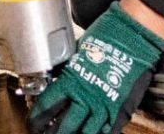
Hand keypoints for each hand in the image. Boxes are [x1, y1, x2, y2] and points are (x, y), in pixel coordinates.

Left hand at [27, 2, 163, 133]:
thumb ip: (67, 74)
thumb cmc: (103, 41)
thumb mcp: (76, 56)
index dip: (38, 120)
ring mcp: (103, 107)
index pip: (47, 106)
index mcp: (70, 80)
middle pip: (63, 126)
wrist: (129, 39)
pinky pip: (106, 133)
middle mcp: (85, 97)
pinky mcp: (120, 112)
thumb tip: (56, 86)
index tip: (33, 125)